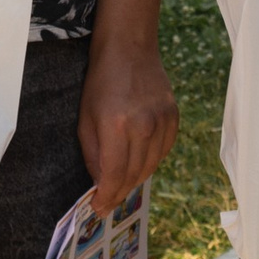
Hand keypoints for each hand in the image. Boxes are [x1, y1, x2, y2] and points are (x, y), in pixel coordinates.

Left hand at [78, 38, 178, 211]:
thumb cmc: (101, 83)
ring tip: (121, 183)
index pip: (114, 176)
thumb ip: (93, 154)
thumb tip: (101, 182)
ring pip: (150, 167)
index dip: (106, 197)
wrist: (129, 49)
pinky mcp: (174, 118)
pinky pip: (163, 152)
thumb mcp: (85, 119)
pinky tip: (137, 161)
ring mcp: (162, 122)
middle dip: (119, 193)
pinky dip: (150, 162)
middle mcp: (143, 127)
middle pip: (133, 176)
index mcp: (116, 127)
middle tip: (108, 201)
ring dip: (134, 180)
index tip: (98, 208)